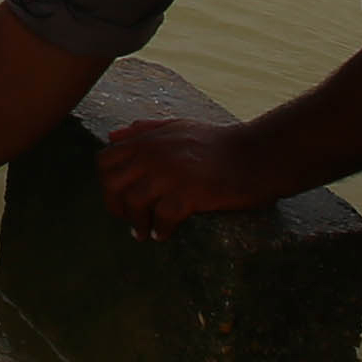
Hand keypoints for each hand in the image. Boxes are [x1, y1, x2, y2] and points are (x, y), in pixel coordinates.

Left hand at [97, 119, 277, 238]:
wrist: (256, 154)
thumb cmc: (218, 143)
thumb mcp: (177, 126)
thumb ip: (143, 129)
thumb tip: (112, 135)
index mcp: (148, 140)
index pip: (105, 160)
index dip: (106, 183)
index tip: (118, 198)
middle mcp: (154, 155)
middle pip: (113, 184)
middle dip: (115, 207)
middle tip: (129, 221)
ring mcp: (171, 174)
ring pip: (134, 202)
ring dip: (137, 223)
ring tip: (146, 233)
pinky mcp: (190, 193)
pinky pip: (162, 217)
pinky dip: (160, 229)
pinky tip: (165, 234)